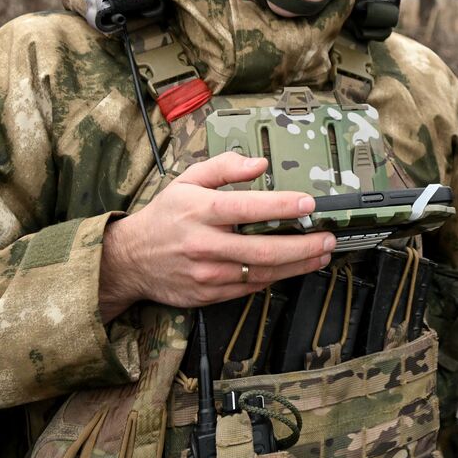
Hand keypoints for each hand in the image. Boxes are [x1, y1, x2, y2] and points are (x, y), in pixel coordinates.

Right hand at [98, 151, 333, 320]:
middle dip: (302, 245)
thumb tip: (259, 163)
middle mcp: (204, 244)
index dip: (281, 205)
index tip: (308, 203)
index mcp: (200, 211)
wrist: (130, 260)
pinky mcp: (208, 294)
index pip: (246, 207)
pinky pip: (249, 287)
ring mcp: (207, 273)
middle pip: (262, 249)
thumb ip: (224, 168)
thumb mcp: (188, 180)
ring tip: (321, 254)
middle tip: (328, 238)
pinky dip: (274, 277)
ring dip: (297, 265)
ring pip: (261, 273)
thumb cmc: (165, 216)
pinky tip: (292, 267)